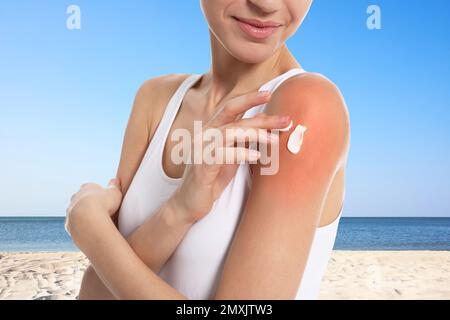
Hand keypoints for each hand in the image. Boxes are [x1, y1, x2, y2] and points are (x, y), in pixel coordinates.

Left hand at [65, 178, 122, 236]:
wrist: (89, 220)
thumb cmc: (103, 204)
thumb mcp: (115, 192)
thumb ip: (114, 186)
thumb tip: (115, 180)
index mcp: (87, 187)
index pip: (91, 187)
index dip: (98, 193)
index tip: (105, 199)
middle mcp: (76, 197)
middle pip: (80, 198)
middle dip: (88, 203)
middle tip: (99, 209)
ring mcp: (70, 210)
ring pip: (75, 211)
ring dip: (82, 215)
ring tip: (94, 221)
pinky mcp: (68, 223)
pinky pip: (74, 224)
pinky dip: (80, 226)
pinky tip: (89, 229)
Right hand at [170, 91, 290, 222]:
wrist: (188, 204)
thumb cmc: (211, 179)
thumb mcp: (230, 156)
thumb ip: (242, 140)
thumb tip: (266, 127)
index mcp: (211, 130)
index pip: (230, 107)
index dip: (248, 98)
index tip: (269, 93)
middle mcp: (204, 135)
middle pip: (233, 116)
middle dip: (261, 116)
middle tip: (286, 119)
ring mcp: (200, 149)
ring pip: (229, 132)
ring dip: (255, 134)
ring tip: (275, 139)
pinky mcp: (201, 166)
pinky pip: (222, 154)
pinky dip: (240, 153)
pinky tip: (256, 155)